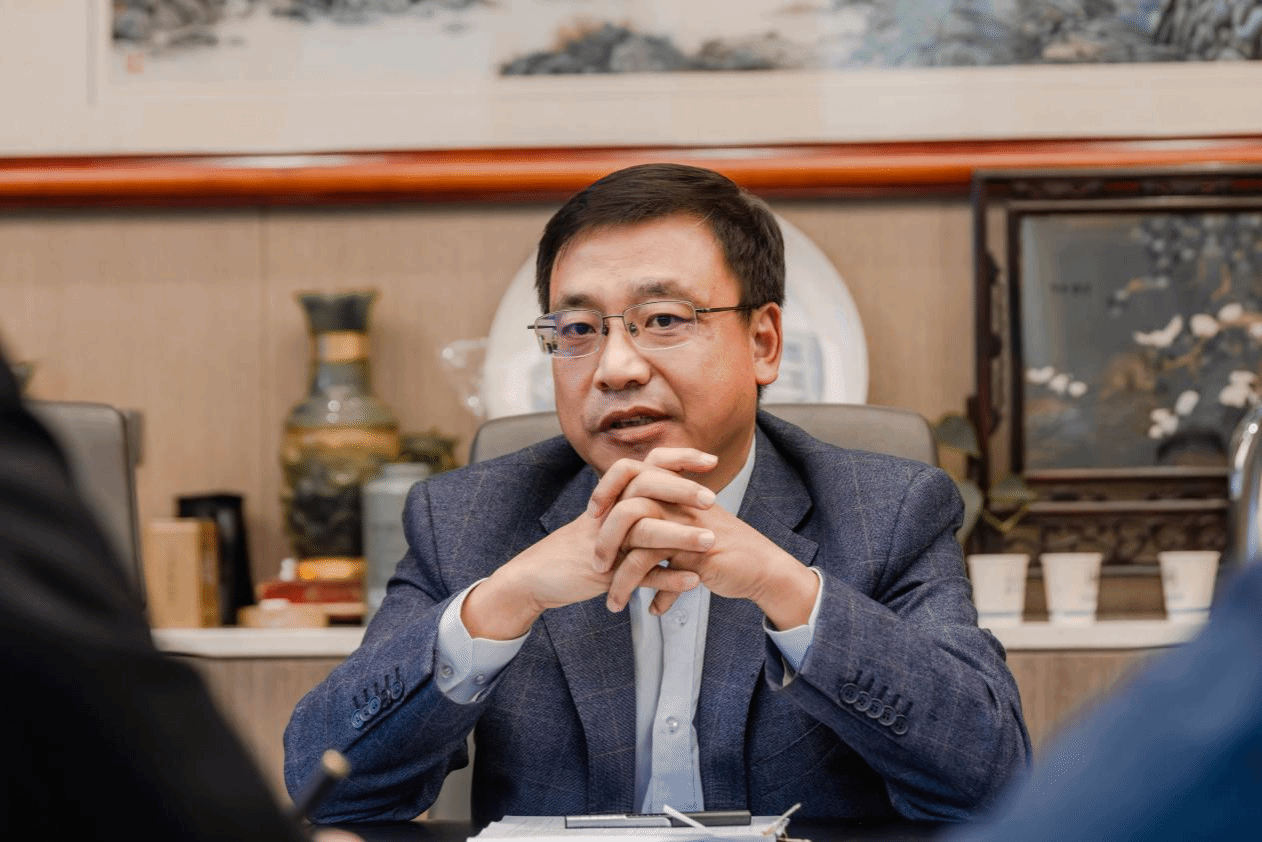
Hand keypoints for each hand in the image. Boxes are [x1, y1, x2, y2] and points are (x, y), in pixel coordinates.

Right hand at [460, 452, 709, 638]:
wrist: (537, 575)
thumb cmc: (578, 548)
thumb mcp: (607, 521)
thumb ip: (638, 506)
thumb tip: (676, 494)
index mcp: (615, 497)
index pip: (649, 465)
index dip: (679, 459)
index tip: (710, 461)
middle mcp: (610, 512)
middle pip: (646, 489)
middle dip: (681, 491)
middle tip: (711, 499)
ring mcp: (607, 541)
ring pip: (645, 531)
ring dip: (680, 536)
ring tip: (710, 542)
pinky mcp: (603, 572)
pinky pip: (639, 574)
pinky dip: (667, 579)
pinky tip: (692, 581)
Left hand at [592, 447, 819, 628]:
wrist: (763, 567)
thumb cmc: (723, 548)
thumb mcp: (687, 527)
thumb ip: (659, 521)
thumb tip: (623, 531)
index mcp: (674, 490)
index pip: (630, 472)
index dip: (605, 490)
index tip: (592, 517)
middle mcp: (679, 502)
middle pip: (627, 510)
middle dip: (604, 542)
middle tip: (597, 569)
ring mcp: (688, 527)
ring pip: (639, 546)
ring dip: (622, 581)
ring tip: (614, 604)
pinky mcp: (698, 553)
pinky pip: (661, 574)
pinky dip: (655, 597)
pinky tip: (654, 611)